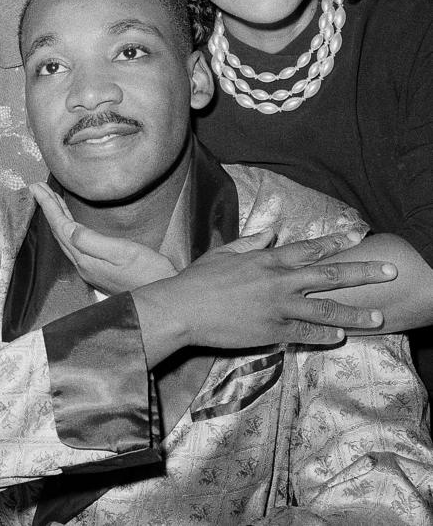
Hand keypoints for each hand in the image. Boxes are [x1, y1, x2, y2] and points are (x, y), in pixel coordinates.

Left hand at [30, 182, 176, 291]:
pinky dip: (68, 228)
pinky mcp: (98, 270)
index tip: (36, 188)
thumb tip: (69, 230)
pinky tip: (70, 223)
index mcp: (87, 259)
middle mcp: (84, 265)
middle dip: (48, 209)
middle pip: (59, 232)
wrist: (162, 299)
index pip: (61, 227)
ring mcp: (90, 269)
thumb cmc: (149, 272)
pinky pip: (75, 244)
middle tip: (37, 188)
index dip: (48, 206)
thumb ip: (94, 241)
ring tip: (50, 200)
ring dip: (57, 218)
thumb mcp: (124, 252)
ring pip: (66, 239)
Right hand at [133, 230, 396, 365]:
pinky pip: (306, 334)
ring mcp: (277, 307)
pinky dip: (325, 336)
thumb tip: (271, 232)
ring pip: (325, 309)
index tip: (356, 239)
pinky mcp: (271, 331)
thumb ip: (250, 242)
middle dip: (362, 272)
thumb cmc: (198, 279)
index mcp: (266, 259)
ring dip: (354, 312)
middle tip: (388, 271)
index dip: (334, 243)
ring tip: (378, 316)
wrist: (183, 309)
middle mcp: (278, 281)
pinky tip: (341, 337)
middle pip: (329, 275)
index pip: (308, 249)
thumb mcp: (224, 253)